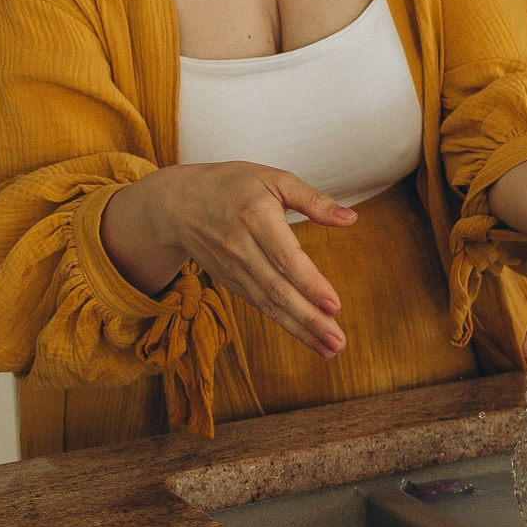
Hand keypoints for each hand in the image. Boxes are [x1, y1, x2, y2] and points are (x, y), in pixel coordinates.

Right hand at [114, 163, 353, 355]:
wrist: (176, 204)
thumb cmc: (233, 185)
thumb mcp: (273, 178)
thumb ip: (313, 199)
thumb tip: (351, 218)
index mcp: (255, 217)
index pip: (285, 257)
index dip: (309, 283)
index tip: (334, 305)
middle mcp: (241, 248)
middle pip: (277, 289)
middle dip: (309, 318)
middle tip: (338, 340)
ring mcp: (233, 269)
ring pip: (269, 304)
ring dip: (300, 329)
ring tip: (330, 348)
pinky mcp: (231, 282)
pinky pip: (260, 306)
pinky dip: (285, 323)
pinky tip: (308, 337)